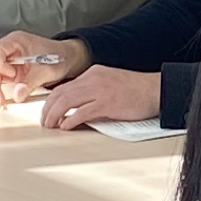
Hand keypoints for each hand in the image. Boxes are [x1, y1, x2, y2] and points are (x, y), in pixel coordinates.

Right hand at [0, 31, 82, 103]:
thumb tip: (17, 95)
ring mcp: (6, 62)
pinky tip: (0, 100)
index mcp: (15, 41)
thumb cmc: (57, 57)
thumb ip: (30, 82)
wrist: (65, 59)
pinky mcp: (7, 72)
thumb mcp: (46, 70)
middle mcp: (7, 50)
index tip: (12, 76)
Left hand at [37, 63, 159, 131]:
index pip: (64, 86)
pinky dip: (71, 120)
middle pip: (61, 93)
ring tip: (51, 125)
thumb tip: (76, 107)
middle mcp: (94, 79)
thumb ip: (93, 91)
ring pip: (67, 101)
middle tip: (44, 121)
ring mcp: (100, 90)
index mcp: (93, 73)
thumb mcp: (109, 84)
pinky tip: (66, 126)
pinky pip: (82, 112)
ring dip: (55, 115)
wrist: (156, 90)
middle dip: (48, 109)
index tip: (47, 111)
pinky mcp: (108, 103)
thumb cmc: (136, 91)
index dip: (51, 101)